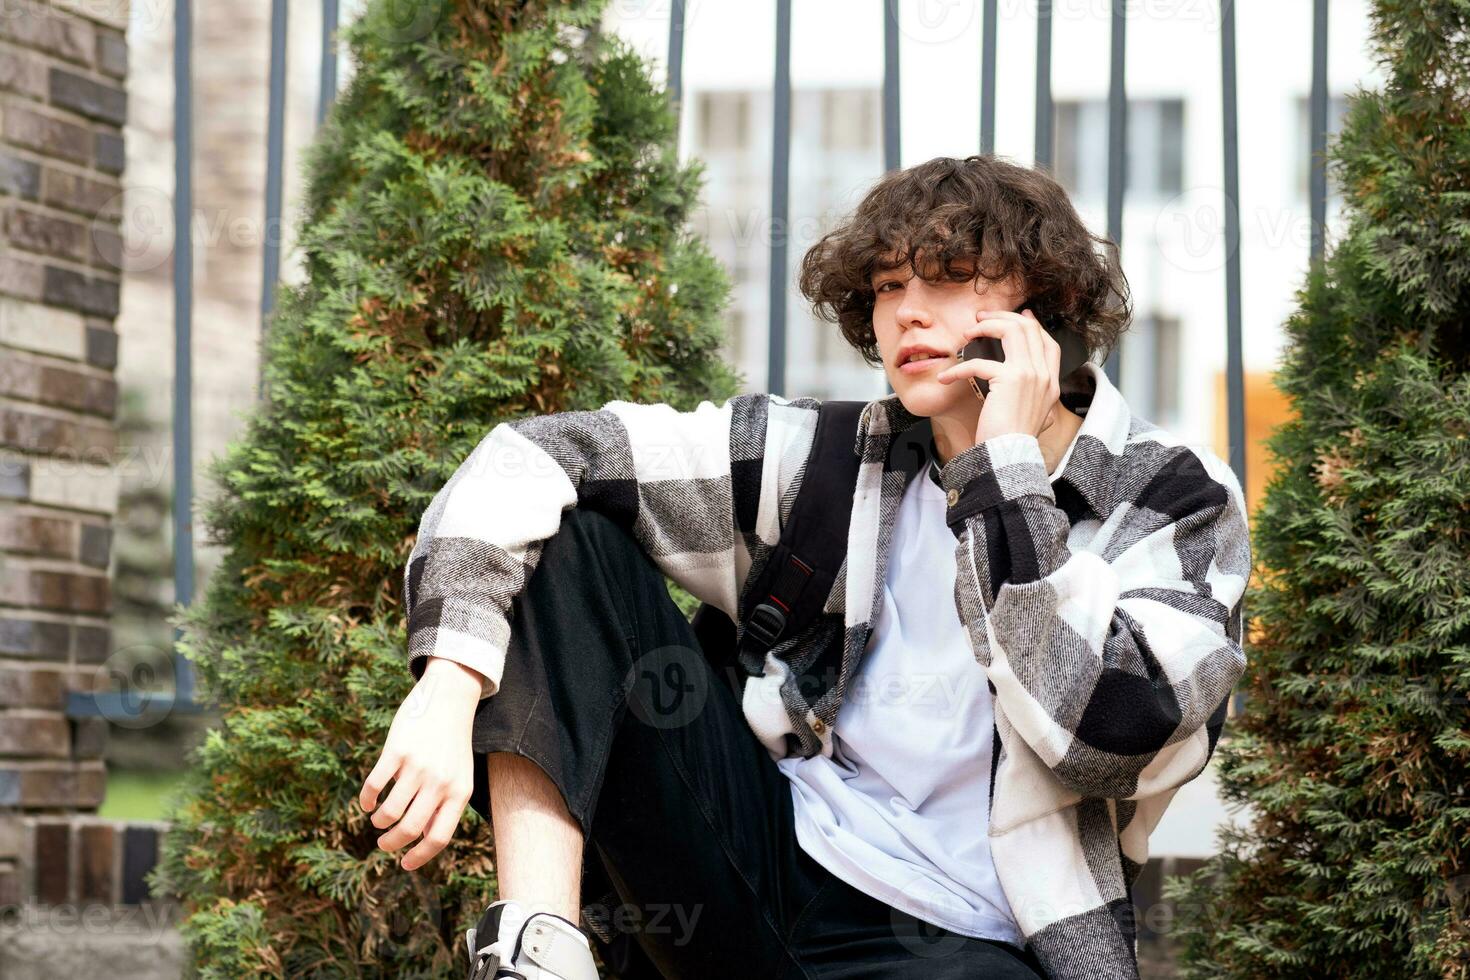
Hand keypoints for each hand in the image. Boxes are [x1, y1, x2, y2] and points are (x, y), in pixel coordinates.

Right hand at [358, 657, 483, 869]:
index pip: (438, 837)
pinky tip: (368, 802)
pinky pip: (374, 786)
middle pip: (409, 829)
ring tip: (378, 819)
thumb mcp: (458, 776)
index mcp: (459, 793)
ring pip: (389, 812)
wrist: (451, 699)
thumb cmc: (452, 744)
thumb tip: (422, 840)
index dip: (419, 857)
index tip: (404, 864)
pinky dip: (367, 800)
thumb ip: (443, 807)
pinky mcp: (397, 751)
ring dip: (379, 821)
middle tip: (383, 843)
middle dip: (391, 843)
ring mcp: (418, 767)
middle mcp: (440, 782)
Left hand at [935, 307, 1060, 446]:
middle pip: (1029, 328)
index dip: (1032, 325)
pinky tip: (946, 377)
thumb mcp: (1033, 416)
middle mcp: (1044, 375)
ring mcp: (1030, 374)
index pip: (1048, 342)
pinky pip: (979, 363)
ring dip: (985, 327)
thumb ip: (1031, 397)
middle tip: (981, 318)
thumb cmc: (1012, 441)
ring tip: (966, 334)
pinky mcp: (1009, 379)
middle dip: (1003, 317)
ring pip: (1012, 330)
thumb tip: (1019, 385)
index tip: (1019, 316)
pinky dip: (958, 369)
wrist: (1010, 457)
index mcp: (1050, 383)